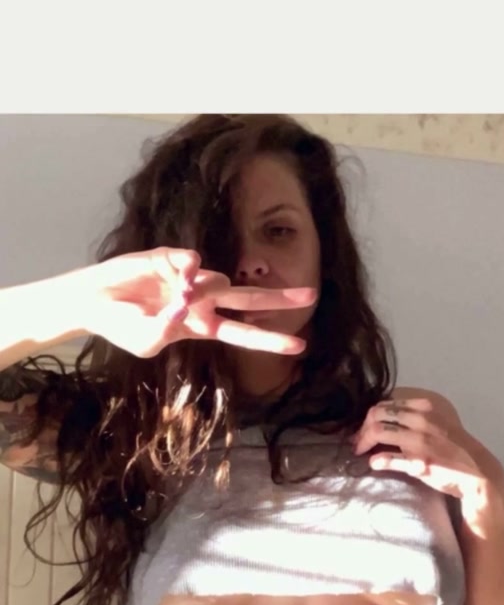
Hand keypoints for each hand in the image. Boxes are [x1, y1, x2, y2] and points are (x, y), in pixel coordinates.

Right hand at [79, 247, 316, 359]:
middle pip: (249, 298)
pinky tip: (171, 278)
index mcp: (201, 325)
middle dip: (279, 298)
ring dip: (202, 293)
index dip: (270, 338)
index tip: (300, 346)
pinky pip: (191, 262)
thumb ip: (167, 329)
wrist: (92, 302)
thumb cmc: (122, 327)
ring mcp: (190, 278)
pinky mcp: (172, 258)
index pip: (243, 333)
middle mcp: (202, 301)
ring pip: (216, 281)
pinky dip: (185, 271)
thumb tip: (186, 300)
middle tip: (311, 296)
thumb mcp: (146, 343)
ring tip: (175, 298)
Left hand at [351, 393, 484, 498]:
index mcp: (425, 407)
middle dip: (362, 427)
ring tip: (360, 451)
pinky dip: (376, 460)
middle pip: (376, 414)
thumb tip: (382, 417)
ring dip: (363, 441)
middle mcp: (421, 419)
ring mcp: (420, 441)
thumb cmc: (453, 447)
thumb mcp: (436, 423)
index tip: (365, 427)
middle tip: (358, 441)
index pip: (385, 403)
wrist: (476, 472)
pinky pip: (388, 458)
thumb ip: (412, 417)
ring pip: (377, 431)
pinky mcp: (419, 462)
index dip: (370, 415)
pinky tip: (373, 463)